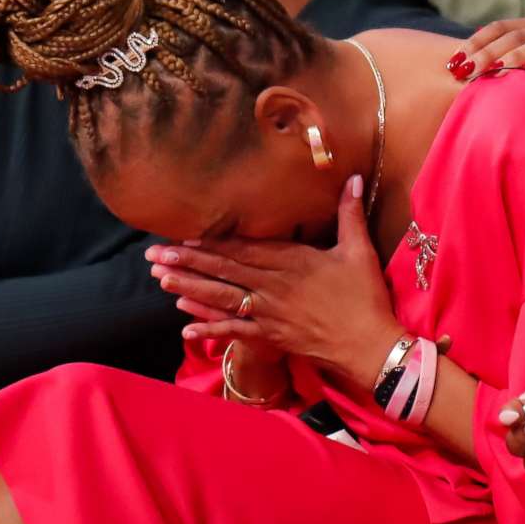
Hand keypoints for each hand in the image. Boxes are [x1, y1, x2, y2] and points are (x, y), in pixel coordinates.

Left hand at [146, 173, 402, 383]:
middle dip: (187, 262)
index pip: (243, 250)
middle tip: (154, 255)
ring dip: (190, 290)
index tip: (182, 236)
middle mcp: (274, 286)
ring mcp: (270, 314)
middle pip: (224, 271)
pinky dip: (211, 331)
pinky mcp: (272, 337)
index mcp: (292, 262)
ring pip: (223, 299)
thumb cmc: (365, 297)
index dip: (210, 243)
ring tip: (161, 281)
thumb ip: (350, 214)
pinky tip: (185, 330)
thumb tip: (353, 177)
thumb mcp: (359, 251)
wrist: (370, 346)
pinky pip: (236, 333)